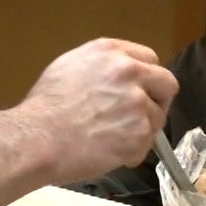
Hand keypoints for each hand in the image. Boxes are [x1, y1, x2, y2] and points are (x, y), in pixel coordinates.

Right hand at [16, 39, 176, 184]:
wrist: (38, 138)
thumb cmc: (45, 106)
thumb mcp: (69, 66)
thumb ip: (102, 65)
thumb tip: (118, 76)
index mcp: (111, 52)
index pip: (150, 59)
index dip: (146, 79)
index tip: (139, 92)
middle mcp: (129, 71)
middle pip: (166, 84)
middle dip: (158, 101)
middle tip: (140, 117)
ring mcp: (137, 102)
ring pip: (157, 118)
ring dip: (140, 131)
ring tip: (112, 139)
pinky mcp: (139, 132)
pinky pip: (147, 145)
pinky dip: (132, 153)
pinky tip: (109, 152)